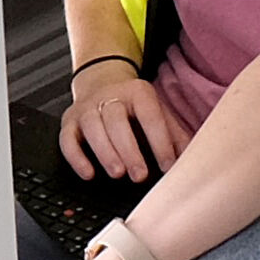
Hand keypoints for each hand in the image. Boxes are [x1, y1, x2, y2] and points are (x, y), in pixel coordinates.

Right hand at [59, 62, 184, 182]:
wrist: (102, 83)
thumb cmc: (136, 107)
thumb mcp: (160, 113)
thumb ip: (176, 135)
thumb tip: (192, 161)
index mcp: (138, 92)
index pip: (150, 116)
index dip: (160, 141)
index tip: (167, 165)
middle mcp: (110, 97)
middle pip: (116, 121)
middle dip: (129, 150)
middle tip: (140, 175)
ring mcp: (87, 108)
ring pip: (92, 127)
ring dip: (105, 153)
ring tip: (117, 173)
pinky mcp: (69, 121)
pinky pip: (67, 138)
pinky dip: (76, 157)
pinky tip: (88, 173)